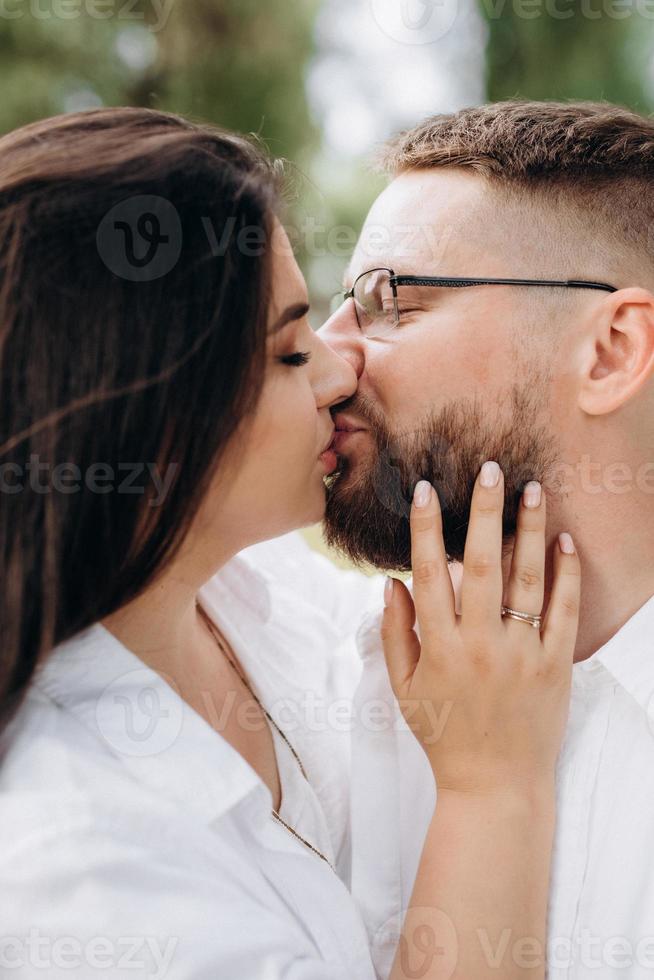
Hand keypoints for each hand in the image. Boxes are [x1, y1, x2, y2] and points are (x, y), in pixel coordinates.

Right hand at [380, 462, 580, 796]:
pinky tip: (565, 542)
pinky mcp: (555, 666)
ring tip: (534, 490)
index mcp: (440, 647)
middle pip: (483, 565)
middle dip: (485, 512)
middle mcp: (481, 644)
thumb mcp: (403, 689)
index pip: (430, 574)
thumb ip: (395, 634)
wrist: (494, 786)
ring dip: (531, 530)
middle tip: (491, 469)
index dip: (426, 529)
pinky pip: (564, 612)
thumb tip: (392, 583)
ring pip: (528, 580)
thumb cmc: (443, 735)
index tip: (426, 490)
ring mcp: (522, 653)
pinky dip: (566, 575)